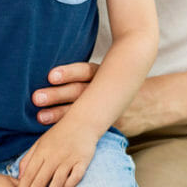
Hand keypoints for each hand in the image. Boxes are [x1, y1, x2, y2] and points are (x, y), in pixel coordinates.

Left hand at [16, 122, 96, 186]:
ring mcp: (69, 159)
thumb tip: (20, 177)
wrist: (83, 121)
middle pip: (40, 180)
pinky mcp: (83, 161)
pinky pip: (75, 176)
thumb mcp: (40, 142)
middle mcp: (54, 156)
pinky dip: (69, 185)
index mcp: (42, 151)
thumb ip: (29, 158)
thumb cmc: (59, 133)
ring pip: (57, 181)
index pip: (29, 174)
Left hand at [32, 63, 152, 136]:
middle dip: (58, 95)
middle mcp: (106, 90)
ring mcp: (108, 109)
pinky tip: (56, 134)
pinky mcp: (110, 125)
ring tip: (40, 116)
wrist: (150, 102)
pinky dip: (72, 130)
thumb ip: (88, 69)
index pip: (87, 72)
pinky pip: (90, 129)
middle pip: (80, 91)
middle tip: (36, 98)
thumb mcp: (110, 70)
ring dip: (60, 114)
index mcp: (105, 73)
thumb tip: (55, 52)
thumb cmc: (120, 83)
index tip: (51, 76)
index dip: (70, 73)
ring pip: (82, 111)